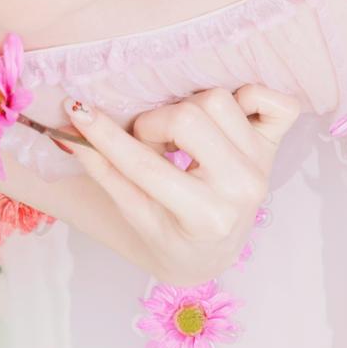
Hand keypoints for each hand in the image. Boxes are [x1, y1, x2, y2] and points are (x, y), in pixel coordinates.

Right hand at [62, 85, 301, 284]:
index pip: (147, 165)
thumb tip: (67, 131)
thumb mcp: (134, 213)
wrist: (212, 249)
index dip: (106, 135)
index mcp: (207, 217)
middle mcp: (243, 188)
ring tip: (178, 137)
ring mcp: (264, 164)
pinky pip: (278, 102)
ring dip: (188, 110)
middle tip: (146, 142)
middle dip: (153, 124)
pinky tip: (223, 120)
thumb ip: (104, 171)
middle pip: (188, 117)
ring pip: (218, 100)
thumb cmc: (169, 234)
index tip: (77, 110)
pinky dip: (250, 98)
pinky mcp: (277, 145)